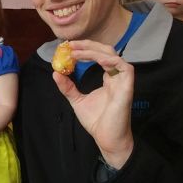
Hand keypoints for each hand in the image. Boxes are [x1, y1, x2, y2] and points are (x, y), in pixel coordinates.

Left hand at [52, 40, 134, 168]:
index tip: (69, 47)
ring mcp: (123, 81)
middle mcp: (117, 76)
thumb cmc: (97, 121)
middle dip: (88, 45)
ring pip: (113, 55)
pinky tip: (95, 60)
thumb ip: (68, 87)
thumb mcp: (77, 101)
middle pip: (107, 50)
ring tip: (76, 52)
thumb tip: (55, 72)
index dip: (85, 49)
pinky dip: (109, 60)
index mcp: (109, 78)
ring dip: (94, 51)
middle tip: (70, 45)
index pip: (99, 55)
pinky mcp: (127, 87)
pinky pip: (123, 67)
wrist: (107, 138)